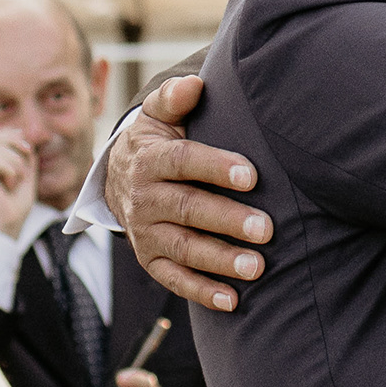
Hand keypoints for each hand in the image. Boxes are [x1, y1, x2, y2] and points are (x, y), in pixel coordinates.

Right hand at [0, 129, 37, 237]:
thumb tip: (22, 133)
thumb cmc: (14, 207)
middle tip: (28, 156)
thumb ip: (23, 156)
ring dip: (17, 164)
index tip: (27, 146)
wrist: (6, 228)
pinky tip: (9, 187)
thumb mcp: (24, 175)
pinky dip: (11, 172)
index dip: (9, 135)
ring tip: (16, 181)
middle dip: (15, 143)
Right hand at [109, 74, 269, 313]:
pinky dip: (201, 292)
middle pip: (187, 209)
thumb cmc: (157, 142)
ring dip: (219, 260)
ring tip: (257, 267)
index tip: (251, 176)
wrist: (119, 177)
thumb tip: (193, 84)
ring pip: (183, 248)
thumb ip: (174, 99)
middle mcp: (144, 199)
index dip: (215, 168)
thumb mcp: (158, 115)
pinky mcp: (151, 259)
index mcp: (150, 160)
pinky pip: (174, 279)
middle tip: (266, 229)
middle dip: (226, 220)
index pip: (183, 162)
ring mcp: (146, 233)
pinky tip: (233, 301)